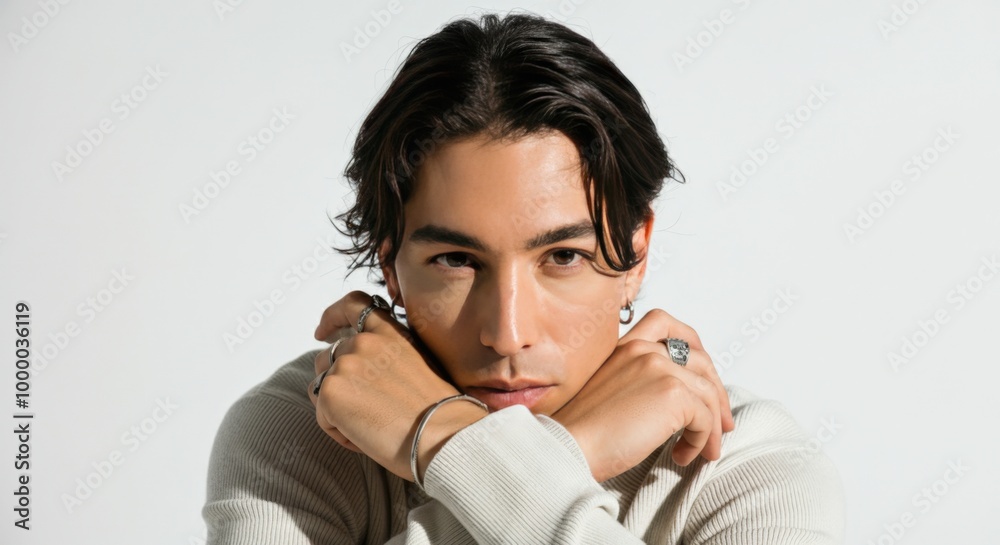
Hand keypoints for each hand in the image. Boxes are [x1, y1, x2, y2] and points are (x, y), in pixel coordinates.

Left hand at [307, 291, 487, 481]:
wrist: (442, 435)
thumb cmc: (438, 412)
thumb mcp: (418, 366)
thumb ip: (386, 357)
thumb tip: (360, 374)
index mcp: (389, 332)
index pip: (353, 306)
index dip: (331, 318)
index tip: (322, 333)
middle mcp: (364, 341)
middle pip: (327, 359)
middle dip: (337, 384)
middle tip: (366, 412)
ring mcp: (345, 364)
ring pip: (321, 390)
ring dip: (339, 410)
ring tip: (372, 427)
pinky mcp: (331, 391)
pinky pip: (323, 418)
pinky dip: (339, 432)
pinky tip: (367, 438)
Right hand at [551, 309, 734, 481]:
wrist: (567, 446)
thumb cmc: (580, 431)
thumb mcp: (606, 392)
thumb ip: (635, 383)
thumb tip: (674, 403)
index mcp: (624, 346)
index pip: (666, 324)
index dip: (694, 345)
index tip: (702, 376)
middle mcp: (643, 350)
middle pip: (701, 361)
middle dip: (717, 393)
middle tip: (721, 424)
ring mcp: (659, 368)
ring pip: (708, 394)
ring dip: (711, 427)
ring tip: (702, 451)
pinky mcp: (672, 394)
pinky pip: (705, 418)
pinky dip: (701, 441)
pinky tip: (681, 456)